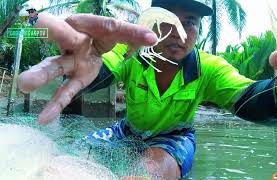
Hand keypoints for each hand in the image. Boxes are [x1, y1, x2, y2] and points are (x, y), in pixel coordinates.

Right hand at [18, 13, 156, 123]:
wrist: (88, 42)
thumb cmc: (100, 34)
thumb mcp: (116, 32)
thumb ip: (132, 35)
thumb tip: (152, 38)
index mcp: (88, 25)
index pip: (105, 25)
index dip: (117, 28)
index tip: (132, 32)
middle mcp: (73, 39)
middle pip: (62, 34)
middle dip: (50, 29)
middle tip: (37, 24)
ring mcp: (71, 60)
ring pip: (55, 66)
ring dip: (41, 74)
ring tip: (25, 83)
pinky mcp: (75, 78)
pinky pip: (65, 90)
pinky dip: (56, 104)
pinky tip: (44, 118)